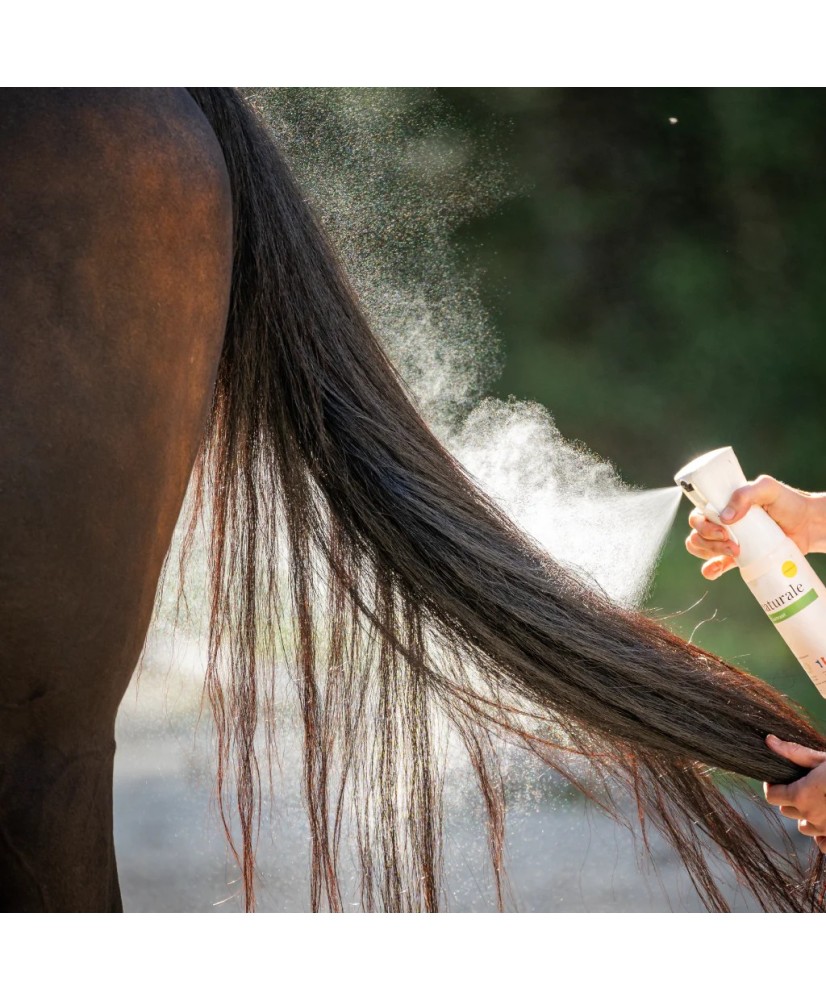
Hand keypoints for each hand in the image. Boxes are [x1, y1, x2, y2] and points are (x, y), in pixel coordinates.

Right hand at [684, 475, 825, 579]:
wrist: (808, 526)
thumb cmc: (788, 503)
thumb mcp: (768, 488)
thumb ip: (745, 494)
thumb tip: (725, 517)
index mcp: (724, 503)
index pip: (699, 511)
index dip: (701, 521)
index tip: (722, 526)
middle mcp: (722, 521)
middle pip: (697, 532)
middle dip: (707, 539)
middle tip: (730, 540)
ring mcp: (728, 540)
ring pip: (701, 547)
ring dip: (709, 552)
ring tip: (734, 552)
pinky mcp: (736, 556)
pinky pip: (714, 565)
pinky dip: (709, 569)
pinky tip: (715, 570)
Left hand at [763, 734, 825, 852]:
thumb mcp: (822, 759)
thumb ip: (794, 752)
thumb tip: (769, 741)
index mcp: (801, 796)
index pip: (772, 795)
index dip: (773, 785)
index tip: (778, 779)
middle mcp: (811, 816)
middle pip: (786, 810)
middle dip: (790, 798)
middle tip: (802, 785)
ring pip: (804, 827)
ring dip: (806, 816)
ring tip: (818, 801)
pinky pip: (822, 844)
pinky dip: (822, 835)